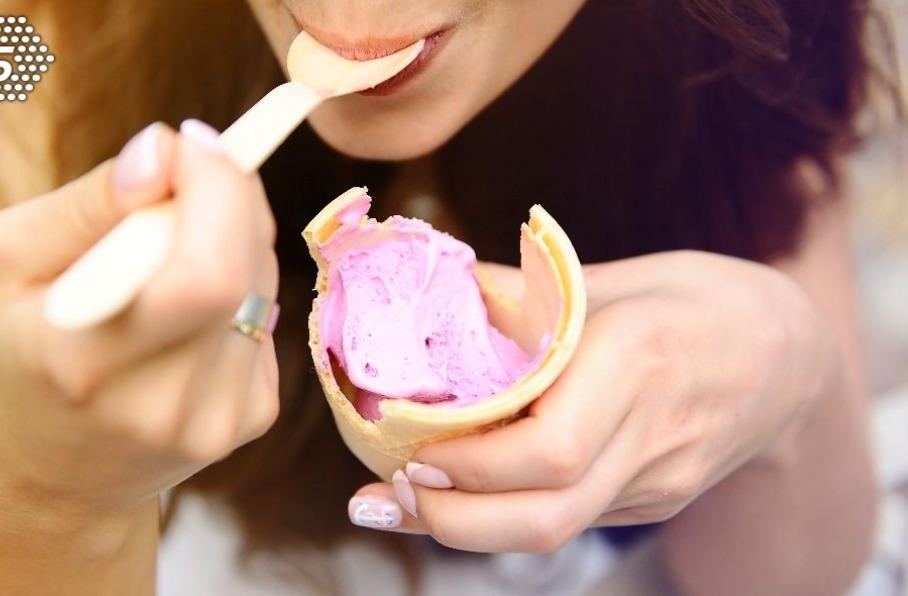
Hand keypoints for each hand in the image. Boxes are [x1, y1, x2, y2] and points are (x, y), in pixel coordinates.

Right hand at [0, 121, 279, 519]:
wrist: (54, 476)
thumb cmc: (23, 352)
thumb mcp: (9, 264)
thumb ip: (86, 203)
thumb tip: (164, 152)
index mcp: (85, 365)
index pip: (202, 273)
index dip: (215, 190)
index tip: (189, 143)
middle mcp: (162, 405)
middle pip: (243, 273)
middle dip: (230, 196)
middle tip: (194, 172)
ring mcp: (216, 420)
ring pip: (262, 286)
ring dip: (235, 238)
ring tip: (179, 244)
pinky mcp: (250, 420)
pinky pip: (265, 318)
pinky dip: (239, 286)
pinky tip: (192, 304)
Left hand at [347, 251, 831, 550]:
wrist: (790, 357)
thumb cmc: (695, 300)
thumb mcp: (614, 276)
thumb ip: (525, 293)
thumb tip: (433, 294)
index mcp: (639, 360)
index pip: (549, 449)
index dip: (468, 463)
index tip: (407, 445)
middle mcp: (651, 434)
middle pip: (546, 517)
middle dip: (452, 519)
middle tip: (386, 493)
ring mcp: (659, 480)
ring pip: (555, 532)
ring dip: (468, 527)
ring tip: (404, 498)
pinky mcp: (655, 501)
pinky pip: (571, 518)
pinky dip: (506, 513)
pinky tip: (464, 490)